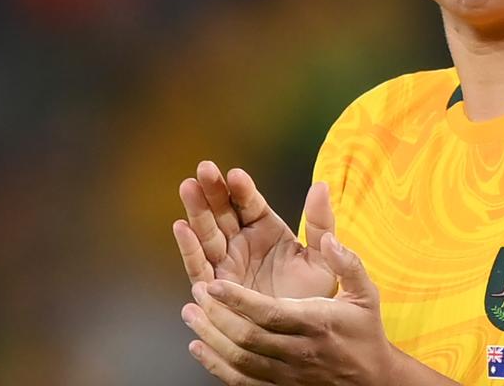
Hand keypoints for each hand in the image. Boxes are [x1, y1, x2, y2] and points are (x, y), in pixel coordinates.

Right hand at [173, 161, 336, 298]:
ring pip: (207, 233)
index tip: (236, 175)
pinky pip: (199, 266)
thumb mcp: (322, 257)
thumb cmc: (315, 296)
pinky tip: (181, 227)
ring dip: (197, 211)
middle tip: (204, 168)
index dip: (243, 189)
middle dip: (212, 191)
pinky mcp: (215, 289)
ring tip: (188, 187)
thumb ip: (320, 222)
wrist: (304, 335)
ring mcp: (227, 264)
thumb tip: (321, 185)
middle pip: (223, 212)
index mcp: (266, 230)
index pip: (250, 204)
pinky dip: (190, 248)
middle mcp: (242, 243)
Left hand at [183, 232, 397, 385]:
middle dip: (217, 314)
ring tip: (190, 314)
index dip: (238, 300)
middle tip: (198, 293)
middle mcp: (298, 352)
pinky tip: (199, 348)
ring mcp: (286, 374)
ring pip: (238, 360)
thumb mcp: (365, 293)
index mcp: (316, 323)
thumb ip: (347, 263)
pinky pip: (240, 381)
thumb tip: (329, 239)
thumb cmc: (365, 333)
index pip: (270, 313)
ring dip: (210, 337)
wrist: (372, 381)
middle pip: (247, 337)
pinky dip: (215, 365)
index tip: (216, 284)